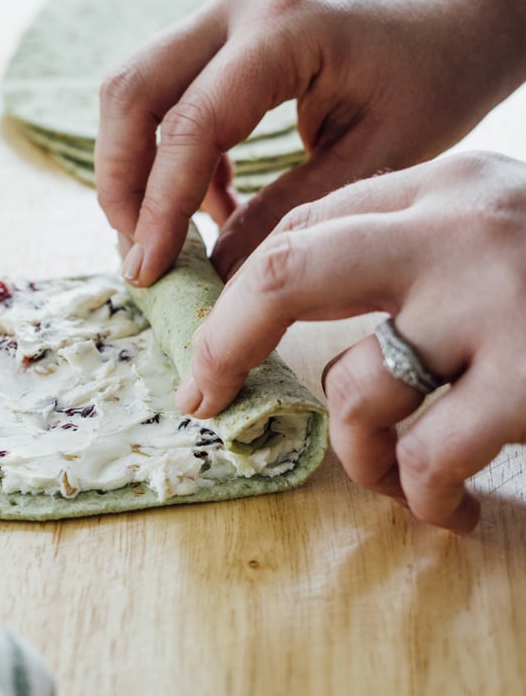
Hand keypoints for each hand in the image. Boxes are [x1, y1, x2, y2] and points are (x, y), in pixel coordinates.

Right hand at [96, 0, 525, 284]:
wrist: (454, 14)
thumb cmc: (436, 79)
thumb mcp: (376, 157)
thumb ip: (288, 211)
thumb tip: (214, 268)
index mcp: (284, 29)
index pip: (190, 126)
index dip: (159, 208)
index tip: (146, 271)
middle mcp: (238, 5)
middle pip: (131, 92)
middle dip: (120, 182)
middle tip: (138, 251)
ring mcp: (223, 11)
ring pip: (134, 89)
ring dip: (135, 168)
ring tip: (167, 234)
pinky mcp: (221, 31)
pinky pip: (166, 93)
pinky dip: (169, 155)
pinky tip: (209, 202)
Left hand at [174, 151, 525, 532]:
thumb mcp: (492, 237)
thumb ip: (403, 256)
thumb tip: (291, 323)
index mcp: (445, 184)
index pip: (302, 229)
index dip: (241, 296)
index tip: (215, 350)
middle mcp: (464, 226)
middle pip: (289, 273)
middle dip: (224, 340)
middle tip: (201, 396)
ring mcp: (503, 298)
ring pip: (358, 385)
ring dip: (358, 449)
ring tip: (397, 476)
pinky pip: (428, 454)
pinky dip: (420, 493)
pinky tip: (448, 510)